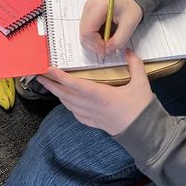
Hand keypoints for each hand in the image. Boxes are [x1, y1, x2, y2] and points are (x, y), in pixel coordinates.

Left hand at [37, 49, 152, 134]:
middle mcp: (92, 107)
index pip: (76, 85)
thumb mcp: (141, 83)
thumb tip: (127, 51)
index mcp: (101, 96)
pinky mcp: (96, 124)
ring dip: (58, 95)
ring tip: (50, 86)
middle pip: (67, 96)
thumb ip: (134, 64)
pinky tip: (67, 103)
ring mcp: (93, 117)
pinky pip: (77, 114)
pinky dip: (69, 106)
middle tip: (40, 77)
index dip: (61, 77)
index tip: (50, 69)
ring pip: (70, 105)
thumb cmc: (141, 109)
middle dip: (52, 85)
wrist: (145, 134)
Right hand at [80, 0, 142, 56]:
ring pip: (84, 34)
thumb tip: (108, 50)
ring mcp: (87, 10)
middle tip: (107, 49)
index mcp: (98, 6)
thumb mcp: (130, 24)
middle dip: (95, 45)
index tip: (106, 50)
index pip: (88, 31)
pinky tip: (105, 37)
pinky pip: (87, 31)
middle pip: (84, 34)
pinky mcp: (88, 15)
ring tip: (108, 43)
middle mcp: (89, 7)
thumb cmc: (130, 6)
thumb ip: (119, 39)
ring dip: (94, 43)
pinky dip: (94, 38)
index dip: (95, 44)